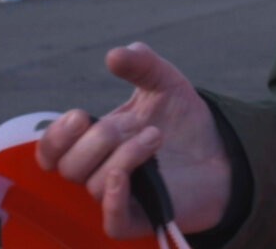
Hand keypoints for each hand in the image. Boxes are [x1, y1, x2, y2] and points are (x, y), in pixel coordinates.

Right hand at [36, 41, 232, 236]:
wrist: (223, 151)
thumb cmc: (185, 121)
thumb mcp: (165, 82)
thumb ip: (142, 64)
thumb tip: (114, 55)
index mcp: (96, 142)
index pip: (52, 152)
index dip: (55, 138)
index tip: (79, 117)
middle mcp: (101, 171)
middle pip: (70, 166)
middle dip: (99, 138)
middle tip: (136, 123)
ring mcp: (121, 197)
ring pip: (94, 186)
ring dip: (123, 156)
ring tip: (156, 136)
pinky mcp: (143, 219)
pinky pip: (112, 221)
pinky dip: (113, 199)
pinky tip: (123, 175)